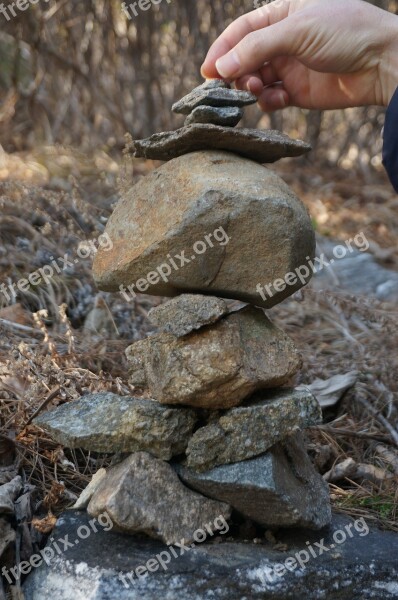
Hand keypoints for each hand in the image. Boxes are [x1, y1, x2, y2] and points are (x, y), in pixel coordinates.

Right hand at [201, 0, 397, 110]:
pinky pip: (271, 99)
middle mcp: (283, 41)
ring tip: (256, 90)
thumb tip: (220, 68)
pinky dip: (268, 102)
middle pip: (245, 58)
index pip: (241, 31)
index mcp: (282, 14)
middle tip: (229, 86)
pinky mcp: (298, 92)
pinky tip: (278, 101)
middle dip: (236, 73)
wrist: (380, 63)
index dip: (222, 50)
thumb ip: (256, 48)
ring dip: (251, 88)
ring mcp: (290, 67)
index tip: (207, 71)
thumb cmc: (344, 32)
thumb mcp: (295, 31)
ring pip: (255, 81)